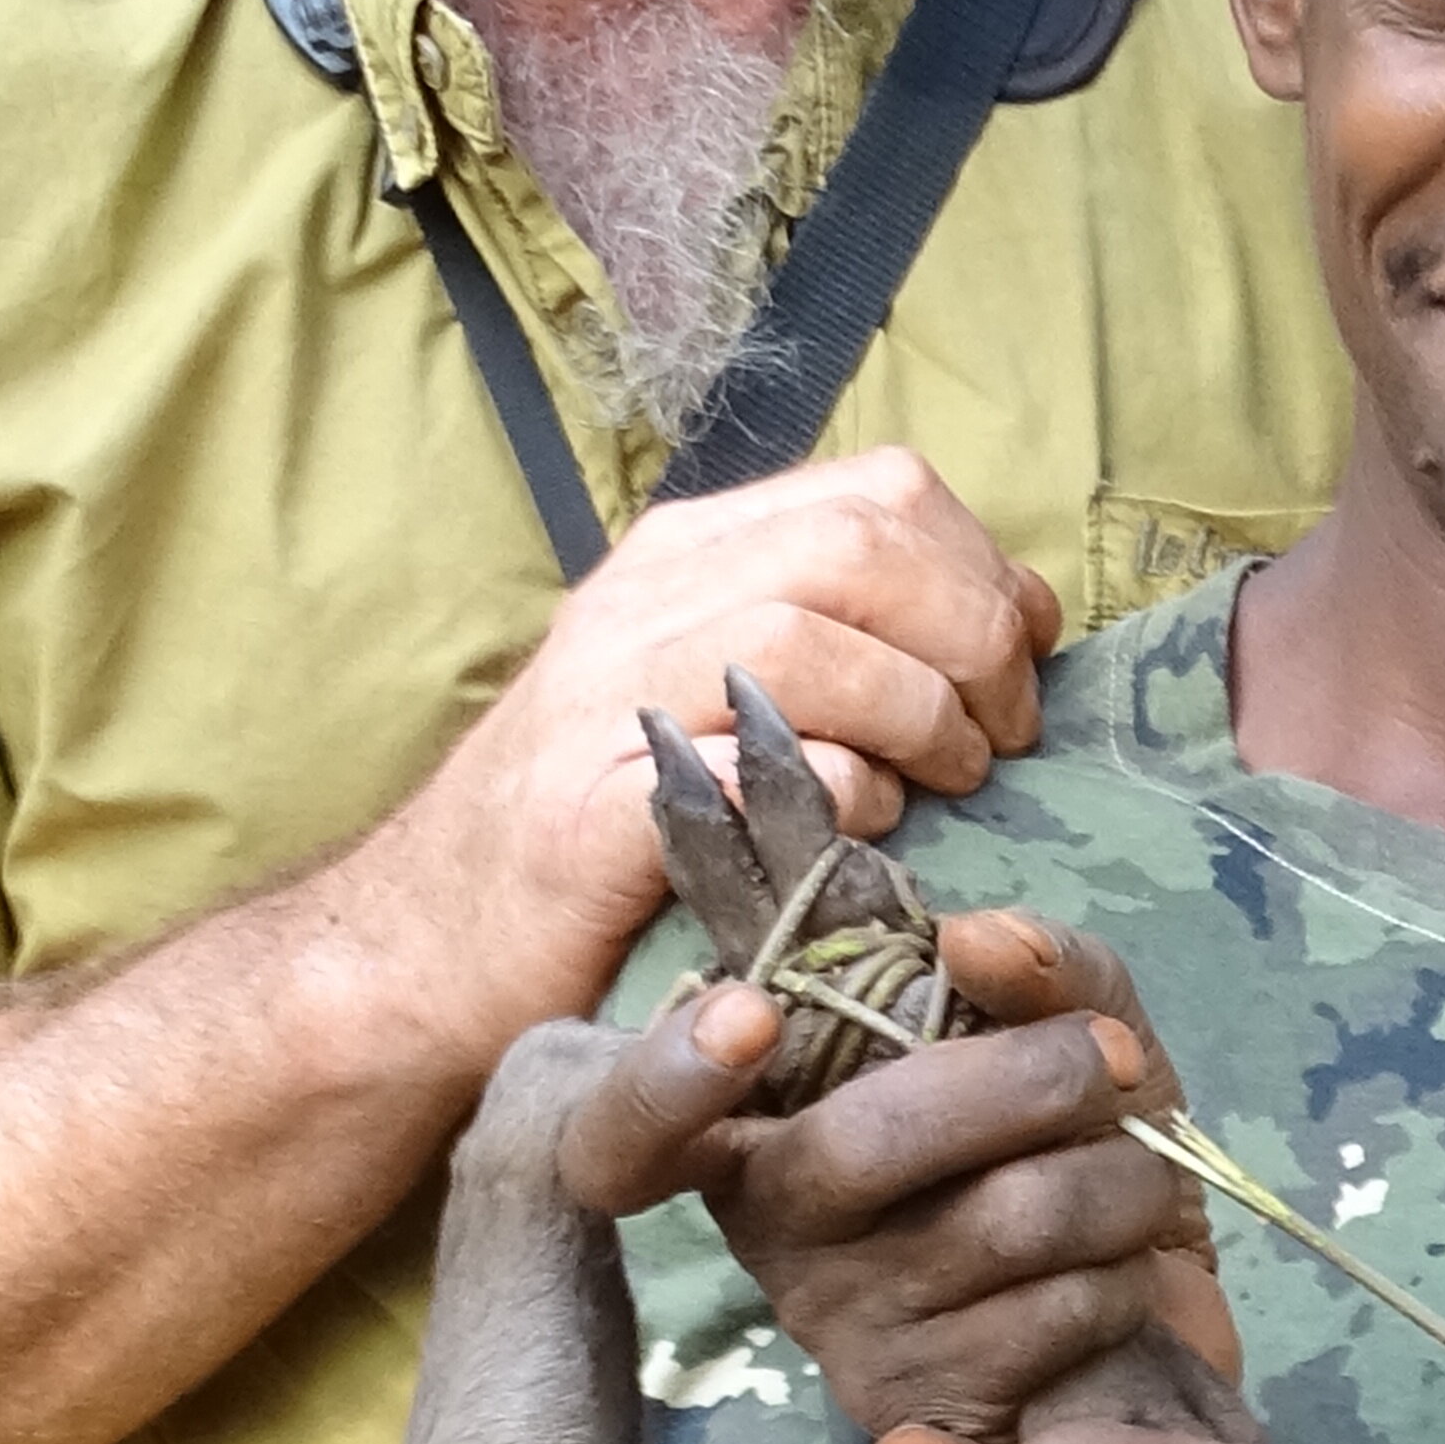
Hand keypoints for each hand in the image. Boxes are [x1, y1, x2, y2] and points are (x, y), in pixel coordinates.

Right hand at [342, 446, 1062, 1064]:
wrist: (419, 952)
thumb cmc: (600, 828)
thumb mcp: (722, 691)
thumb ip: (844, 635)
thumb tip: (1012, 616)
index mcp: (687, 554)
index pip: (879, 491)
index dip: (982, 563)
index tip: (1025, 649)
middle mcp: (643, 600)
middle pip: (858, 547)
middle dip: (968, 636)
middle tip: (1004, 733)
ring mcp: (606, 699)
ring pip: (810, 639)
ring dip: (919, 715)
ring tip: (948, 783)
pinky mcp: (589, 813)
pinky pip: (750, 768)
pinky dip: (837, 794)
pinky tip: (860, 832)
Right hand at [561, 912, 1241, 1443]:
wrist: (1163, 1319)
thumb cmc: (1082, 1152)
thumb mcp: (1074, 1031)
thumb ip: (1038, 965)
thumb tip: (971, 939)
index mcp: (772, 1124)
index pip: (626, 1135)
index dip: (662, 1083)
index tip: (746, 1019)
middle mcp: (778, 1232)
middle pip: (862, 1145)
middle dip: (1025, 1080)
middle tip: (1108, 1062)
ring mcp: (845, 1334)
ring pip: (998, 1222)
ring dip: (1116, 1180)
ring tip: (1132, 1178)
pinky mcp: (930, 1415)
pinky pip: (1050, 1317)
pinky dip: (1125, 1272)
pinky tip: (1121, 1272)